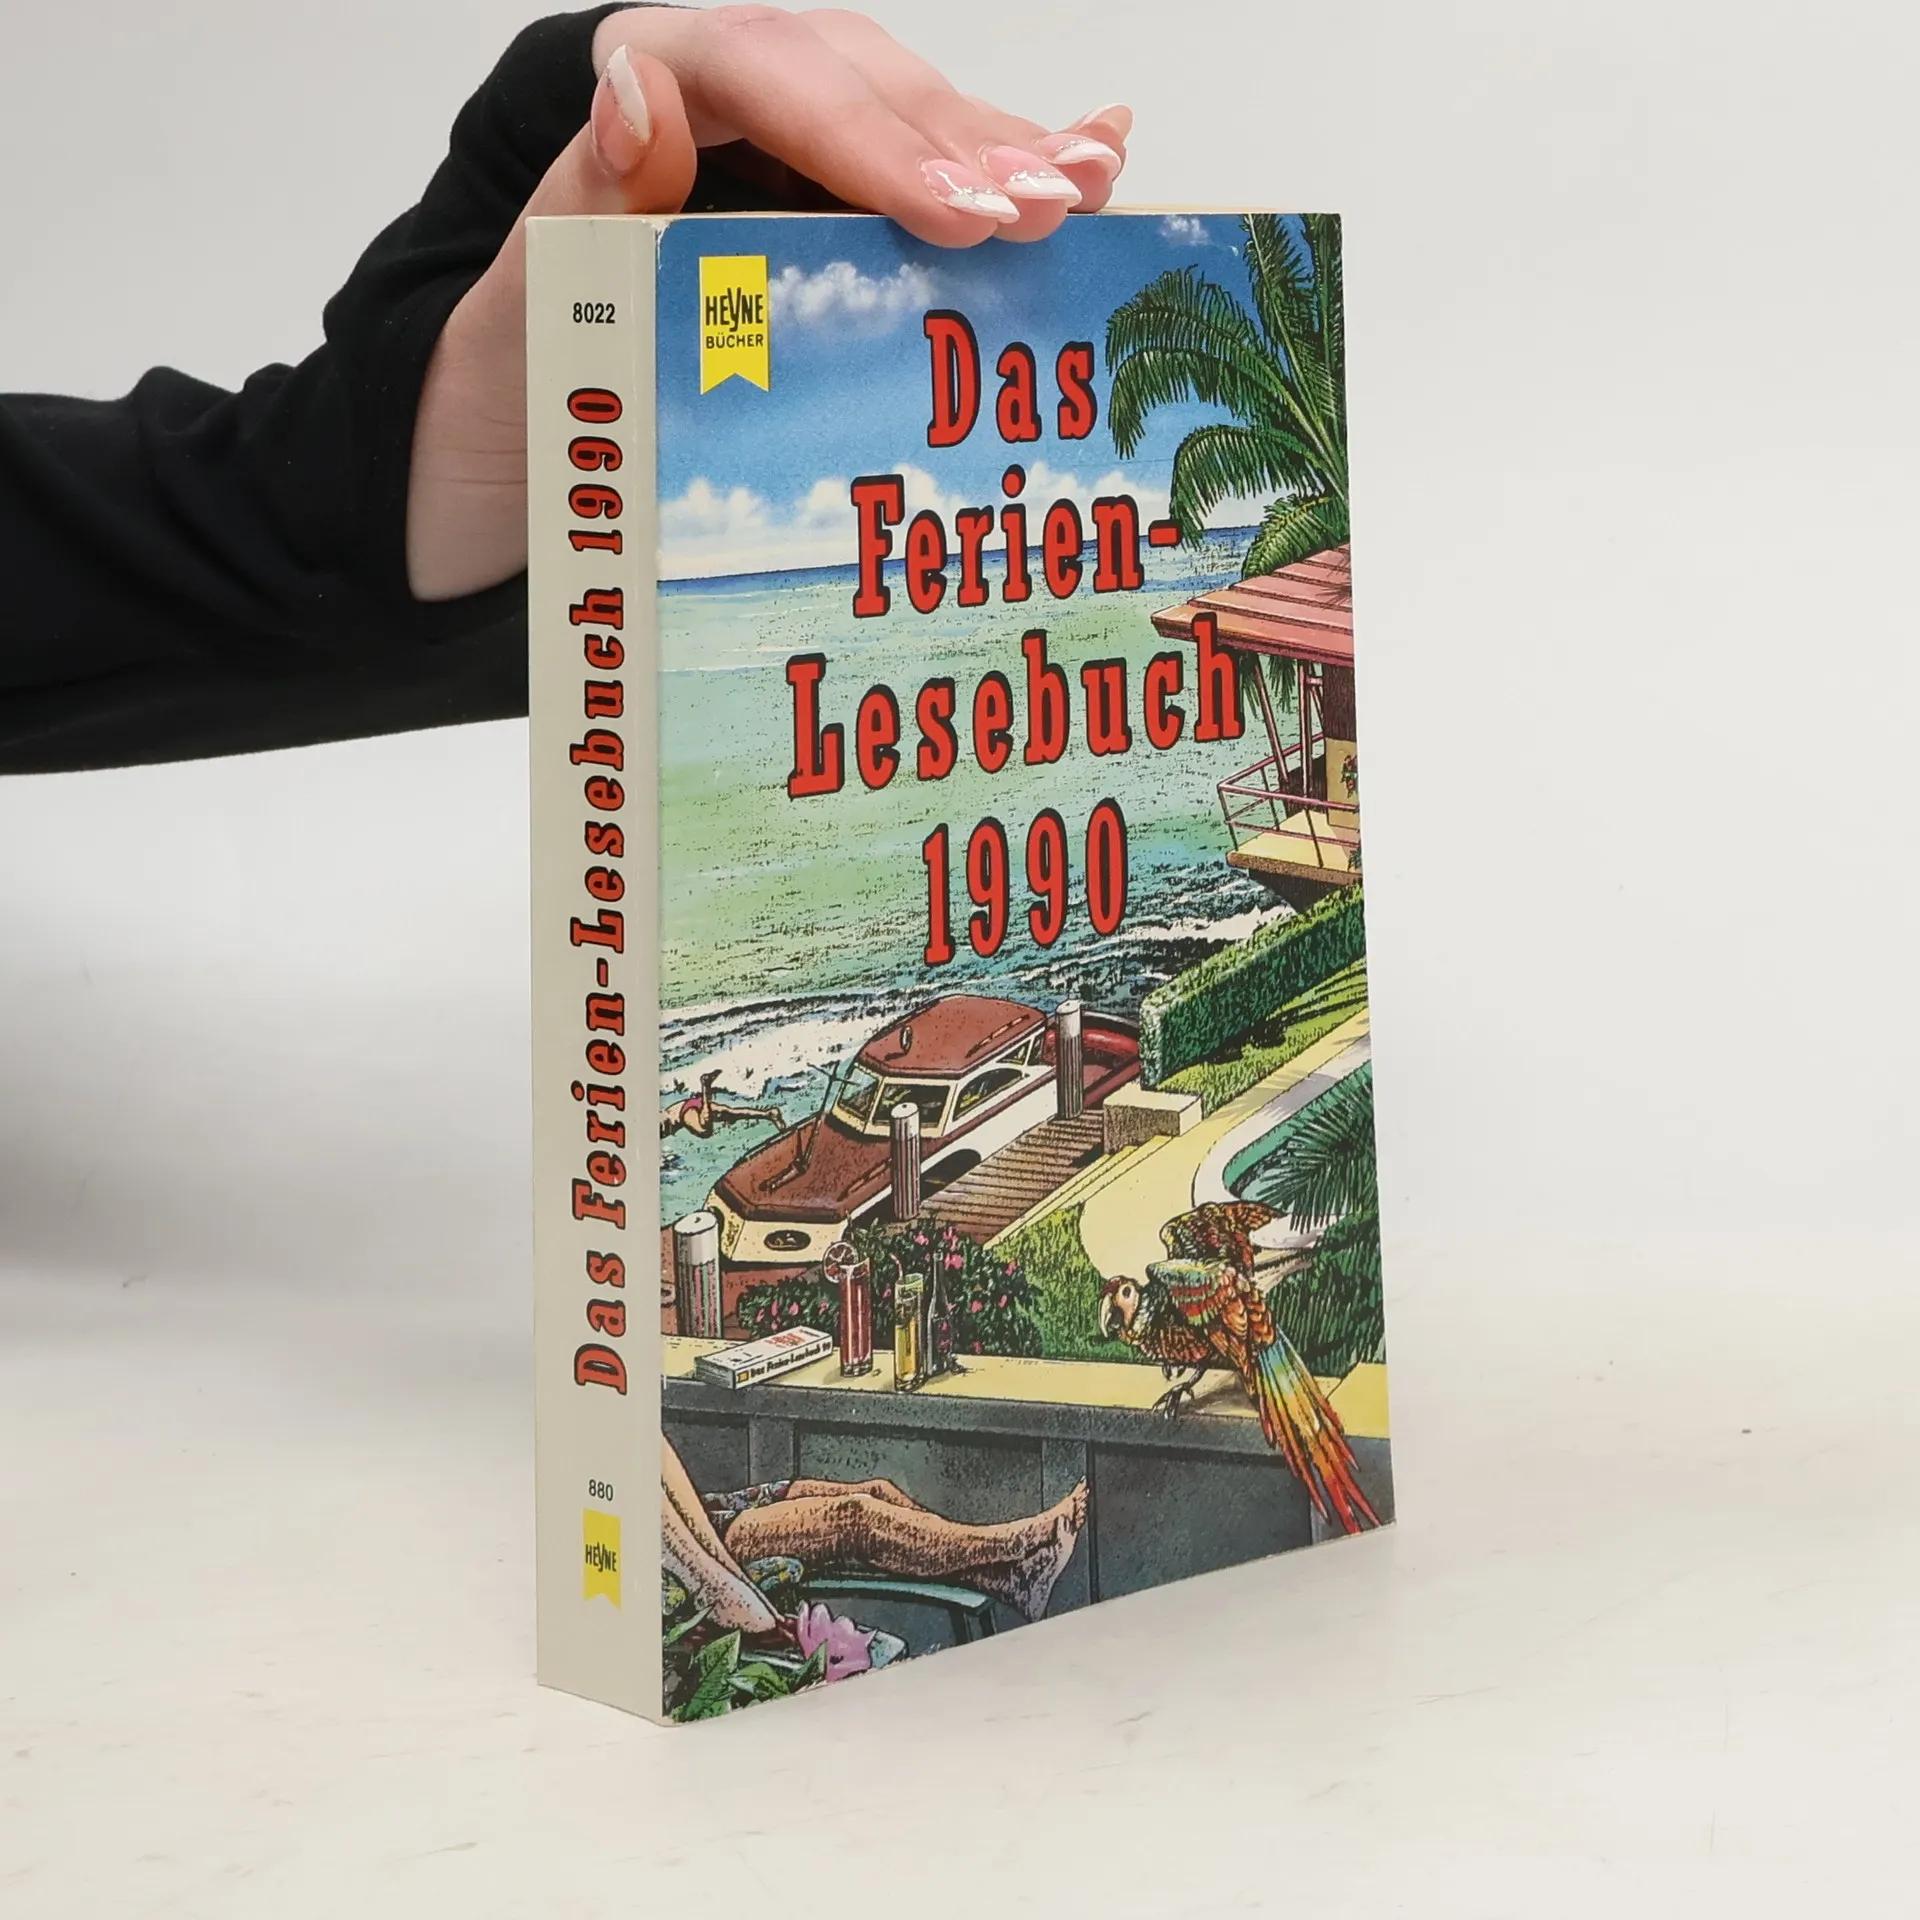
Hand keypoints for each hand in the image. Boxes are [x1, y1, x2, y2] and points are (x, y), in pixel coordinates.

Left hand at [406, 5, 1132, 600]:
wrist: (500, 460)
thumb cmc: (513, 391)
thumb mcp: (528, 308)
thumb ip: (587, 200)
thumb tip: (638, 92)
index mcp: (642, 102)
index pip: (764, 77)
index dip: (870, 138)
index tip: (949, 216)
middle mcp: (723, 112)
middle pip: (859, 90)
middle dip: (964, 147)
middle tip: (1056, 205)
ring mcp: (781, 163)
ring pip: (907, 126)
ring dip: (1007, 157)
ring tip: (1096, 182)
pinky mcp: (820, 218)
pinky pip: (917, 179)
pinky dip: (1002, 177)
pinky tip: (1093, 163)